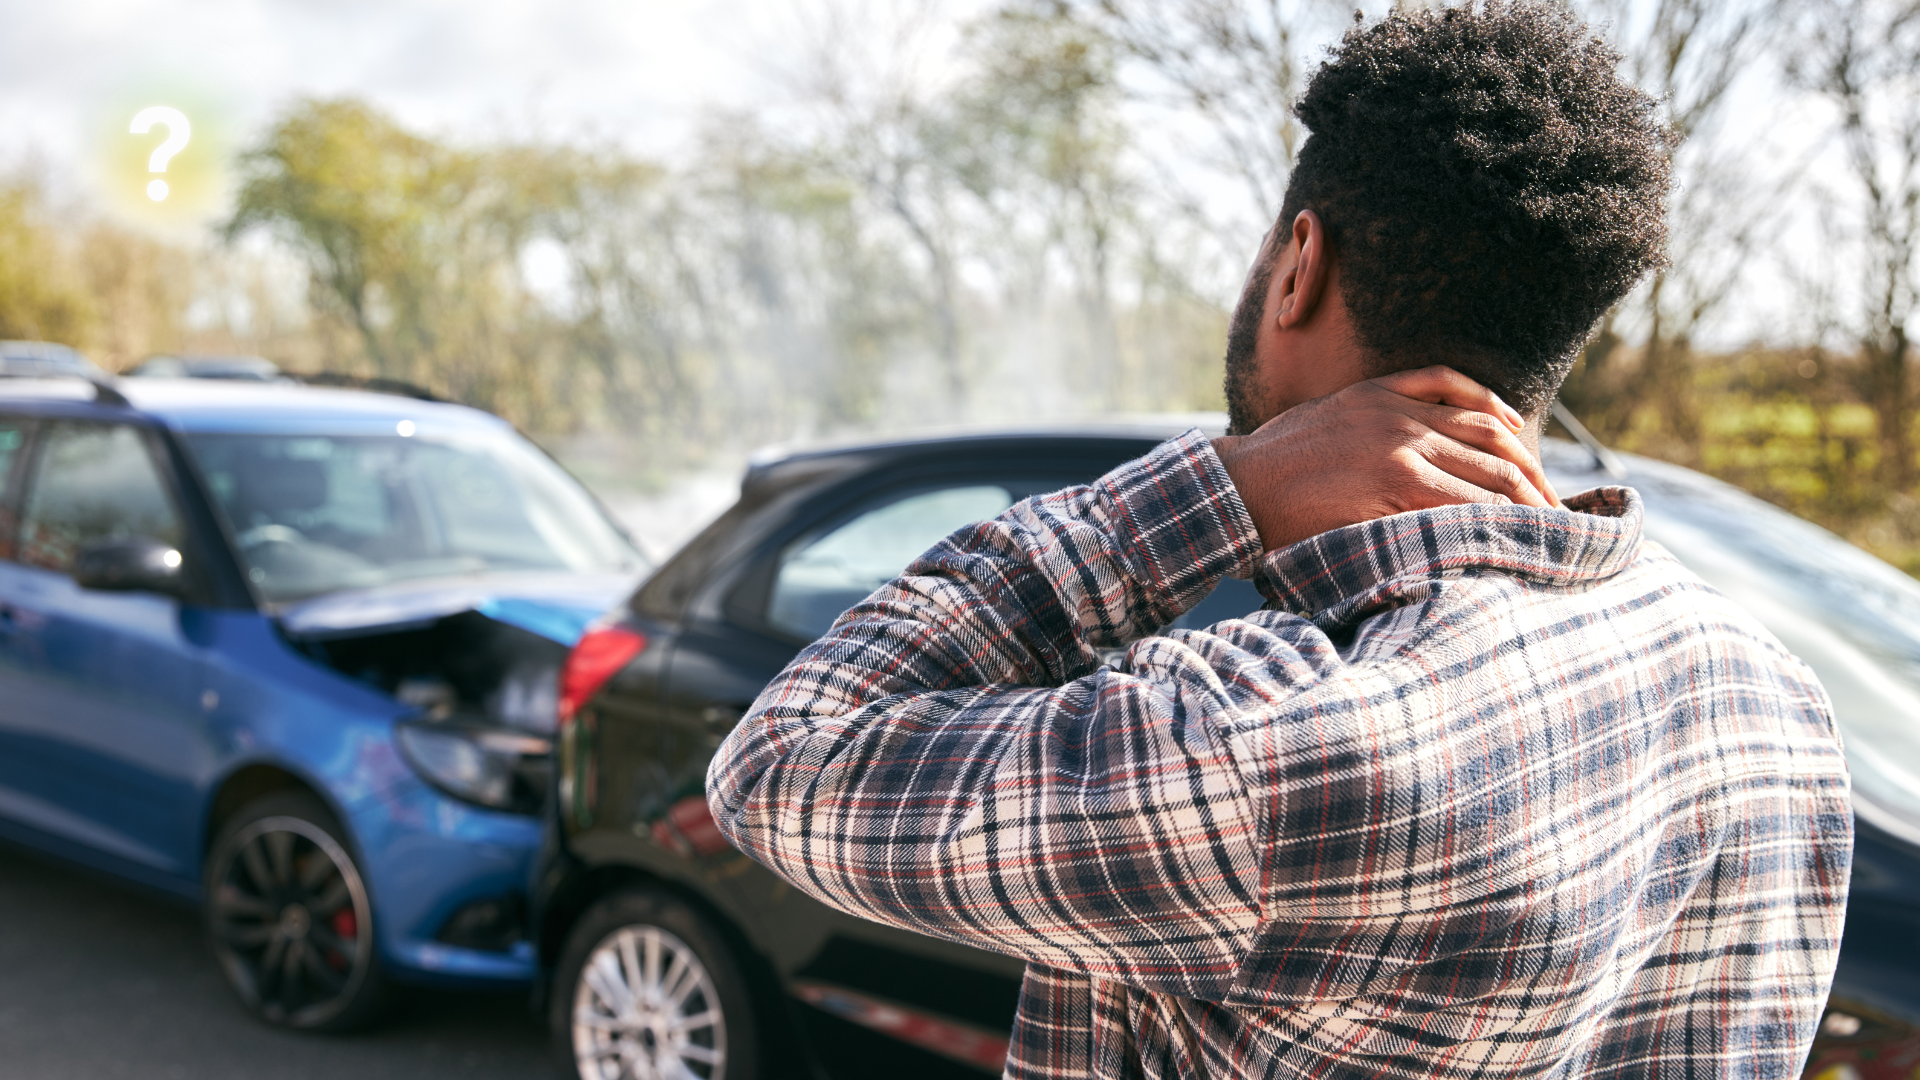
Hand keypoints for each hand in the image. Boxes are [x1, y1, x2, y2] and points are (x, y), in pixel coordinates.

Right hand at [1212, 366, 1560, 550]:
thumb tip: (1407, 453)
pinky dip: (1492, 517)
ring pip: (1487, 471)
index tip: (1531, 468)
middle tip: (1555, 508)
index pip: (1473, 405)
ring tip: (1548, 528)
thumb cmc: (1272, 465)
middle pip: (1493, 439)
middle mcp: (1401, 415)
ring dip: (1525, 502)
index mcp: (1385, 393)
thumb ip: (1370, 421)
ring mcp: (1400, 448)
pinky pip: (1461, 500)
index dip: (1513, 437)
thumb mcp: (1324, 420)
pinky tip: (1512, 532)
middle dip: (1532, 476)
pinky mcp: (1393, 484)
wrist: (1237, 487)